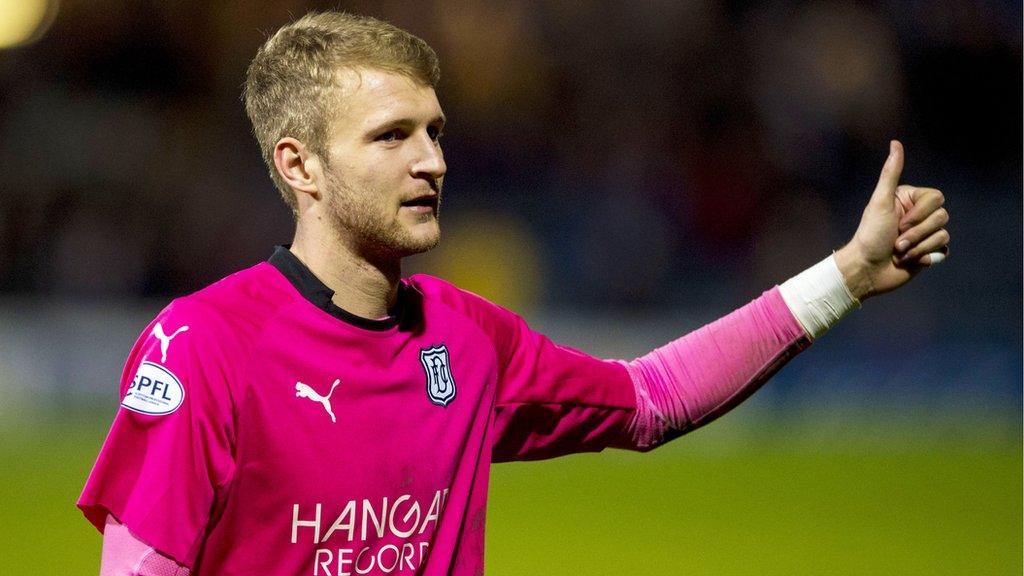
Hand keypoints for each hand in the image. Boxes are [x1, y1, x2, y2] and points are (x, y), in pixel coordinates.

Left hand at [834, 141, 949, 300]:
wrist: (867, 270)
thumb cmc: (870, 235)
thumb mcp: (880, 202)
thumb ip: (890, 173)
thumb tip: (895, 142)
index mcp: (909, 199)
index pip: (937, 198)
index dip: (920, 213)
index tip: (898, 223)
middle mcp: (918, 214)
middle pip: (942, 216)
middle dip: (917, 233)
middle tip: (896, 242)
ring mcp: (924, 233)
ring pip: (943, 234)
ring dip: (918, 247)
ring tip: (899, 252)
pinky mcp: (928, 251)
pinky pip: (944, 250)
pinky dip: (925, 257)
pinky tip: (910, 261)